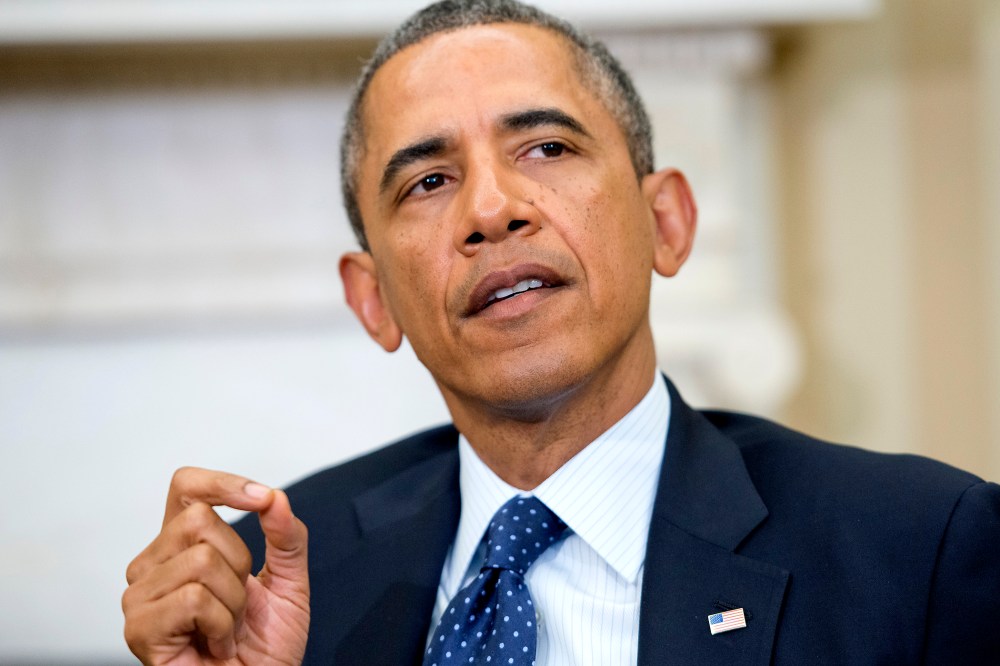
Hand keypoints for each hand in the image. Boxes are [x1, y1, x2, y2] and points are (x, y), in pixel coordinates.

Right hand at [122, 467, 309, 664]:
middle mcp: (153, 565)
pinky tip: (214, 644)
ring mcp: (140, 596)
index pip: (186, 487)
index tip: (261, 499)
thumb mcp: (290, 582)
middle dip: (240, 563)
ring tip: (225, 628)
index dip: (222, 484)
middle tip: (237, 605)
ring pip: (201, 560)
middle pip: (200, 519)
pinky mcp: (139, 628)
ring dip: (233, 601)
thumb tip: (275, 497)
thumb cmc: (264, 647)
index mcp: (182, 546)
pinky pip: (194, 598)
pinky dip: (221, 624)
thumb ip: (287, 538)